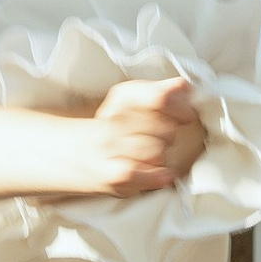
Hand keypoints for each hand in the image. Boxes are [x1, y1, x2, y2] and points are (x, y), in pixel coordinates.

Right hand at [66, 74, 209, 196]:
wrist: (74, 156)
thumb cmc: (114, 130)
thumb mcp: (134, 103)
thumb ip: (161, 92)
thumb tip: (184, 86)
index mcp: (123, 97)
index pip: (161, 98)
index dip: (181, 108)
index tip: (186, 116)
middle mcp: (115, 119)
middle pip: (166, 128)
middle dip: (168, 135)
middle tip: (155, 138)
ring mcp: (112, 147)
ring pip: (159, 152)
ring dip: (160, 157)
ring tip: (147, 155)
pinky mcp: (114, 174)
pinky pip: (144, 173)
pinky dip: (157, 176)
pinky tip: (162, 174)